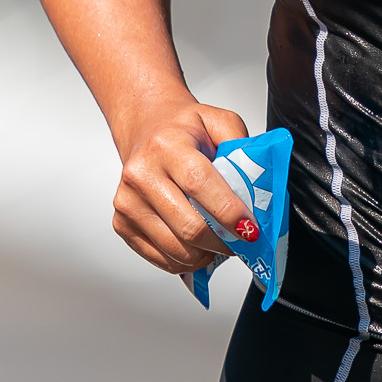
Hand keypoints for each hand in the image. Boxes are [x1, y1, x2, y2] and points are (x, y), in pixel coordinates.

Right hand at [109, 99, 254, 274]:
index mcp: (167, 146)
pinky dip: (186, 260)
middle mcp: (141, 174)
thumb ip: (241, 145)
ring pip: (176, 249)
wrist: (147, 128)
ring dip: (206, 255)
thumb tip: (260, 184)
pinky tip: (197, 246)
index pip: (199, 184)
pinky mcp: (122, 223)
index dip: (228, 212)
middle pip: (188, 226)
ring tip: (220, 243)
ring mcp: (127, 202)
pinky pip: (160, 258)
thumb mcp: (219, 121)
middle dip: (223, 242)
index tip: (251, 229)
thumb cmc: (183, 129)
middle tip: (242, 241)